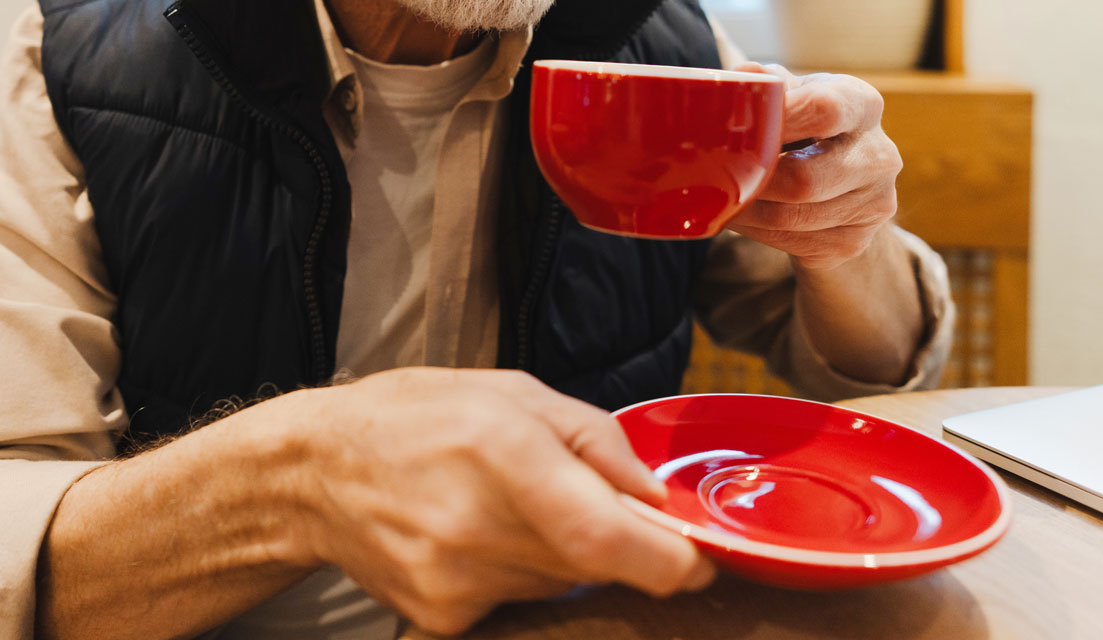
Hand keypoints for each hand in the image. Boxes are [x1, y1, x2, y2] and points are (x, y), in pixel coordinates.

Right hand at [288, 368, 714, 634]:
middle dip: (617, 542)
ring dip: (563, 552)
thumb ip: (596, 441)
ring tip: (508, 505)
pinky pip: (519, 601)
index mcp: (503, 454)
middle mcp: (479, 528)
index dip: (671, 560)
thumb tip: (657, 498)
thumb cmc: (418, 416)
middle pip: (596, 564)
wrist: (315, 473)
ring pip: (561, 585)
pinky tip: (476, 534)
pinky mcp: (444, 617)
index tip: (697, 558)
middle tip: (585, 501)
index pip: (607, 538)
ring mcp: (458, 582)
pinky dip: (520, 572)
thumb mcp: (514, 392)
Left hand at [728, 63, 902, 270]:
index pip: (823, 110)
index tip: (737, 127)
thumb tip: (742, 76)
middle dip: (754, 181)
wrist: (844, 188)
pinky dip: (757, 232)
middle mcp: (879, 155)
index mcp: (862, 105)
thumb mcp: (794, 97)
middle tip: (718, 176)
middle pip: (804, 179)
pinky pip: (793, 241)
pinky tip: (743, 217)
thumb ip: (769, 84)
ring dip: (748, 211)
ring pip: (792, 216)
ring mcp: (873, 203)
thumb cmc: (807, 130)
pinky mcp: (854, 241)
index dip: (776, 120)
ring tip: (722, 199)